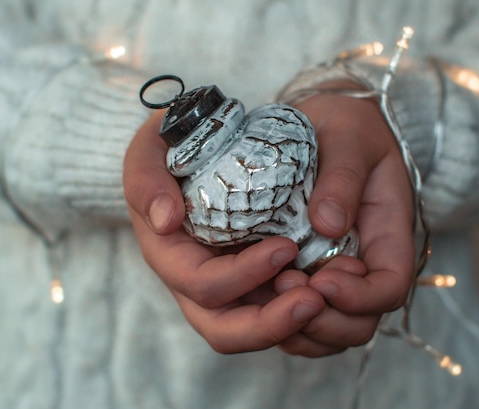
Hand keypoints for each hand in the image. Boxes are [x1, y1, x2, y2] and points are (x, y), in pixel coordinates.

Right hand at [124, 110, 326, 353]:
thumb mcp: (148, 150)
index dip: (242, 276)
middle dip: (270, 325)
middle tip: (315, 299)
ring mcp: (227, 286)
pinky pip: (276, 310)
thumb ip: (146, 180)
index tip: (285, 247)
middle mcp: (195, 282)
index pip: (201, 285)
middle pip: (226, 330)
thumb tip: (165, 221)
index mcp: (169, 255)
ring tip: (328, 296)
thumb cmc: (170, 148)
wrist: (198, 147)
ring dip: (292, 324)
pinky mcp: (253, 282)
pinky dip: (303, 311)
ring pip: (255, 330)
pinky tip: (332, 285)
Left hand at [271, 81, 415, 356]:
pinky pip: (289, 321)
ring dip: (294, 325)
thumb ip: (344, 176)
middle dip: (322, 319)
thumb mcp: (351, 137)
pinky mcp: (297, 276)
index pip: (389, 288)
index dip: (360, 298)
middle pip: (356, 325)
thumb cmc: (344, 129)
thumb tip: (327, 223)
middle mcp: (360, 267)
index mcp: (387, 237)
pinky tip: (252, 291)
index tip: (324, 280)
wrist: (321, 128)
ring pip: (320, 333)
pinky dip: (272, 320)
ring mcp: (327, 277)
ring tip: (269, 285)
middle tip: (286, 282)